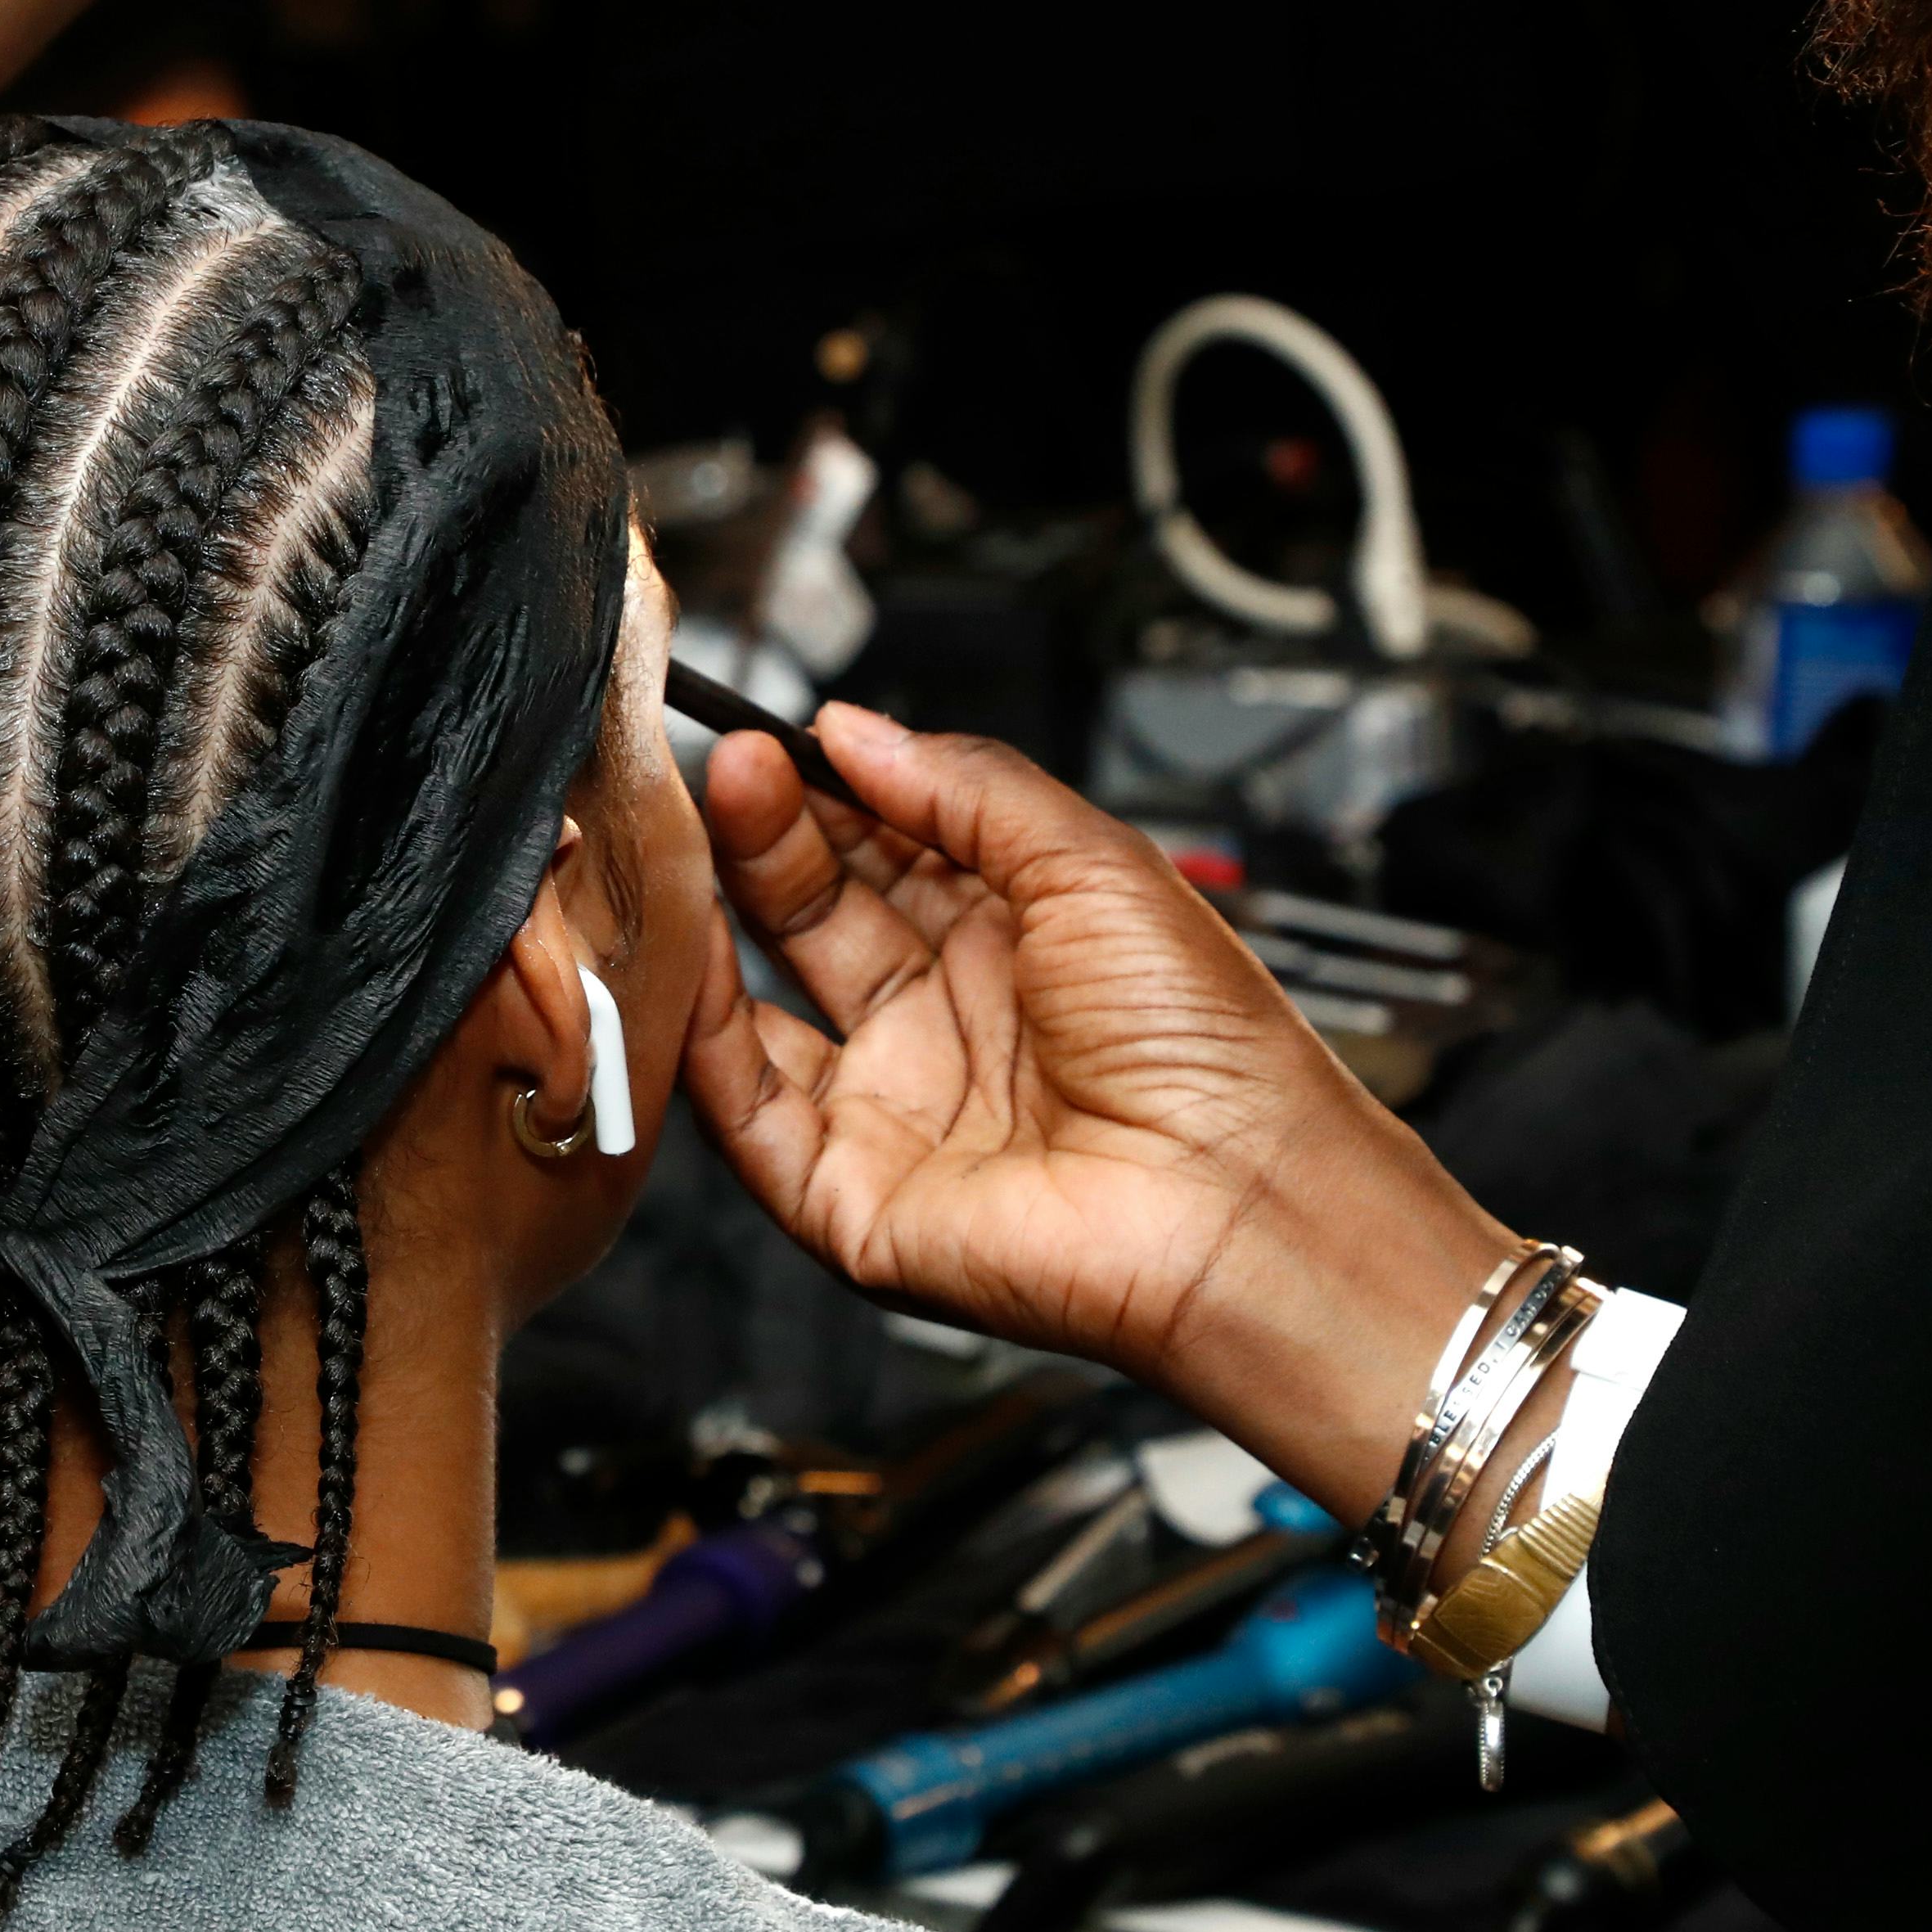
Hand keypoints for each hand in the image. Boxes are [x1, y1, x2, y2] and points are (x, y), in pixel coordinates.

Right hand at [683, 703, 1522, 1518]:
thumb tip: (857, 730)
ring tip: (701, 838)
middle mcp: (949, 1024)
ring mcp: (895, 1108)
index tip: (774, 738)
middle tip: (729, 770)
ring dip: (724, 922)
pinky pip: (748, 1116)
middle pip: (820, 915)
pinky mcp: (849, 1195)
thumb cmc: (1210, 1052)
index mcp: (1017, 944)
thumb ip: (968, 787)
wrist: (1234, 1201)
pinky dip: (705, 1043)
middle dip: (771, 835)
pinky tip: (696, 962)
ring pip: (765, 1008)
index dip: (829, 791)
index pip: (888, 850)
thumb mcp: (1095, 863)